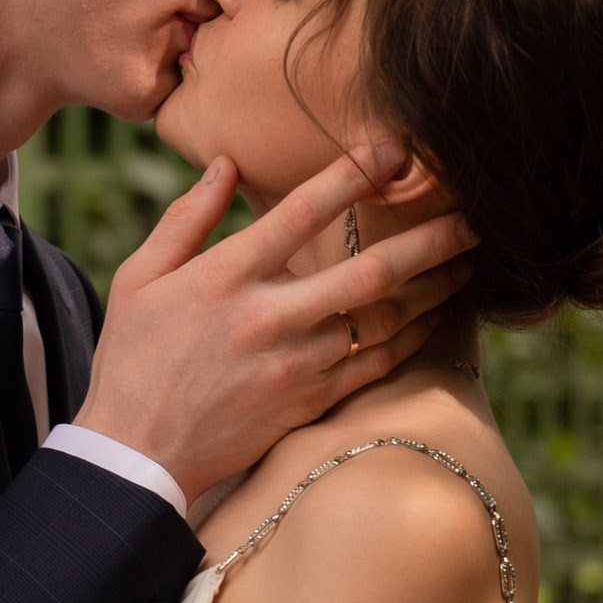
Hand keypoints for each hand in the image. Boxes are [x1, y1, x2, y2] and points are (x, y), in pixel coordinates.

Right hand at [72, 149, 475, 503]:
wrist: (135, 453)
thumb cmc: (131, 359)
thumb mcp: (139, 278)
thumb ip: (187, 218)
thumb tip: (225, 163)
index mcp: (224, 278)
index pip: (300, 212)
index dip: (353, 175)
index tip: (394, 150)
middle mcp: (268, 318)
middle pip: (369, 272)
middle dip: (429, 240)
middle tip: (471, 215)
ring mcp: (294, 365)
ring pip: (384, 321)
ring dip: (432, 289)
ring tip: (467, 262)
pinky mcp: (308, 403)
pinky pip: (376, 366)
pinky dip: (411, 339)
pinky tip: (433, 317)